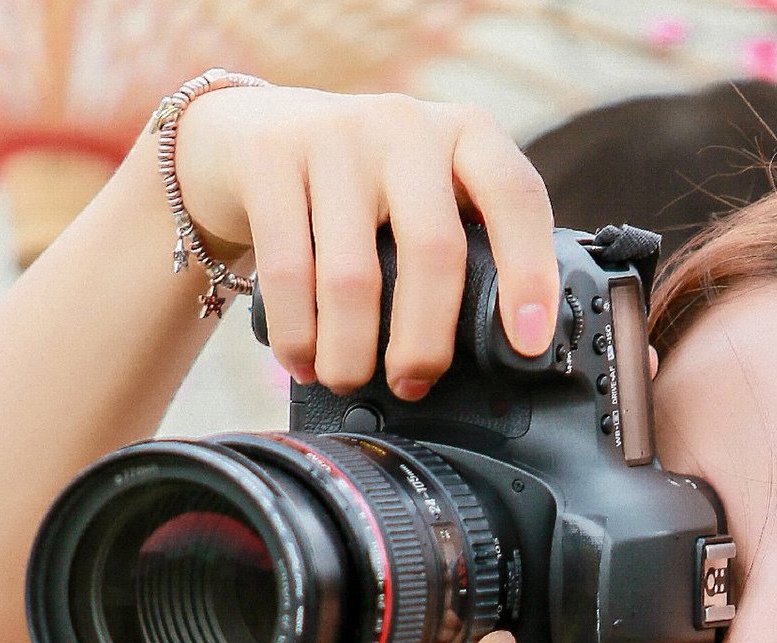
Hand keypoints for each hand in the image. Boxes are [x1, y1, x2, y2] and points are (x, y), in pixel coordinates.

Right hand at [163, 85, 558, 397]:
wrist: (246, 131)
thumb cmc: (360, 185)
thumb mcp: (424, 191)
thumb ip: (464, 241)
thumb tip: (497, 351)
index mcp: (468, 133)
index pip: (517, 197)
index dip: (529, 273)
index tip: (527, 342)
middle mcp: (408, 125)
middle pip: (434, 251)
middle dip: (426, 341)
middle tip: (413, 383)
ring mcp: (336, 134)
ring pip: (353, 276)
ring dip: (352, 351)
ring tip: (349, 379)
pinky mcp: (269, 157)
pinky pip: (287, 272)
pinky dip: (297, 334)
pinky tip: (302, 360)